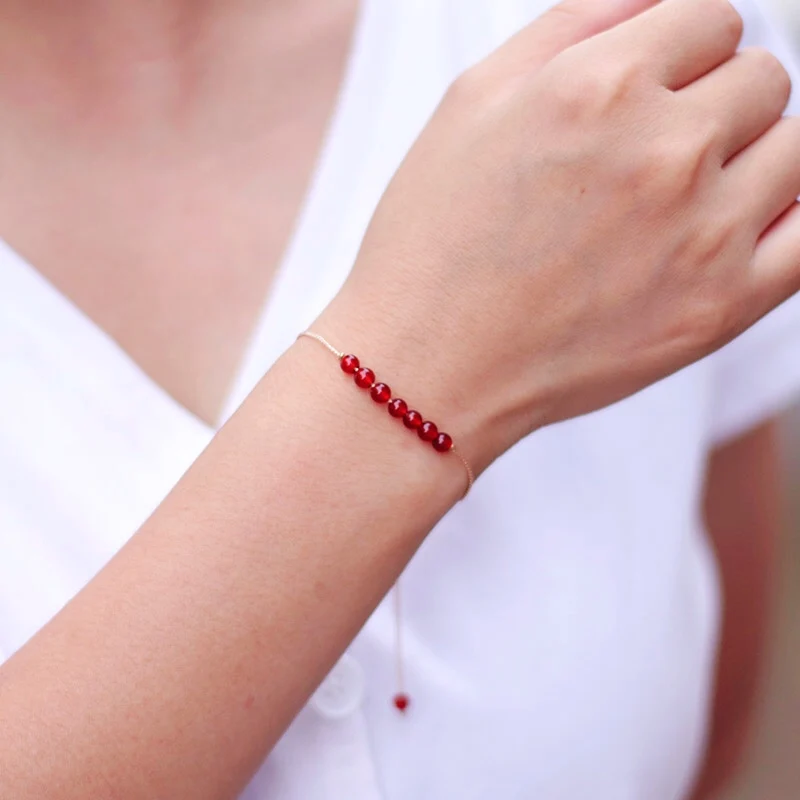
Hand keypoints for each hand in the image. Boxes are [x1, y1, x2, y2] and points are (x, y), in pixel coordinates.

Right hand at [320, 0, 799, 472]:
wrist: (427, 366)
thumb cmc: (433, 243)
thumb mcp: (472, 101)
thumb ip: (571, 24)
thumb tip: (648, 2)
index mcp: (601, 87)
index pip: (711, 15)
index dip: (681, 47)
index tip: (658, 83)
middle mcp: (665, 151)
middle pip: (762, 78)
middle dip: (716, 100)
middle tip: (657, 149)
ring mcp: (703, 234)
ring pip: (796, 148)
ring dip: (752, 156)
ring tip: (686, 196)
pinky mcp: (721, 308)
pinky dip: (786, 217)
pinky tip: (737, 226)